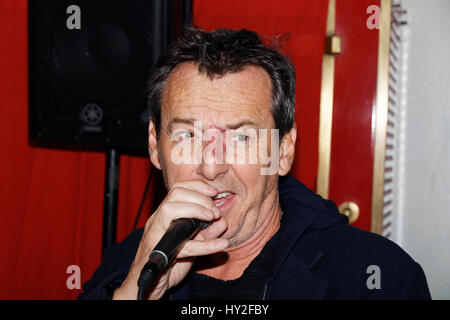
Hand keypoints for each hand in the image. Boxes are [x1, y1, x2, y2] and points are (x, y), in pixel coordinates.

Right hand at [113, 180, 228, 299]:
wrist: (152, 285)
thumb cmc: (170, 262)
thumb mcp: (194, 243)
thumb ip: (208, 232)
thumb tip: (223, 221)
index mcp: (165, 215)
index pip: (178, 188)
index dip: (198, 186)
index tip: (214, 192)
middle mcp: (158, 220)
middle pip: (175, 194)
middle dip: (199, 197)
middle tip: (214, 211)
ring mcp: (156, 234)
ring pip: (170, 210)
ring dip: (196, 209)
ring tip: (213, 217)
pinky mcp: (160, 252)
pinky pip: (184, 245)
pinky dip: (206, 245)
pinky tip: (221, 245)